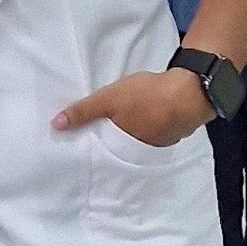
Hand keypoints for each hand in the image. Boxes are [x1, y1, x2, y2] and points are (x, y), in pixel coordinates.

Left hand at [54, 67, 210, 148]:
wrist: (191, 90)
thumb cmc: (148, 97)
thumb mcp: (108, 99)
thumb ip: (83, 112)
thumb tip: (55, 126)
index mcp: (123, 148)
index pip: (102, 154)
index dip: (92, 149)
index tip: (80, 148)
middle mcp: (142, 151)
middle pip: (120, 149)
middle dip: (109, 143)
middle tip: (95, 135)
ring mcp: (160, 142)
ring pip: (137, 140)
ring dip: (129, 133)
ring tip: (117, 124)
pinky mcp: (172, 130)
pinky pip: (152, 132)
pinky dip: (145, 126)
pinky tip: (142, 116)